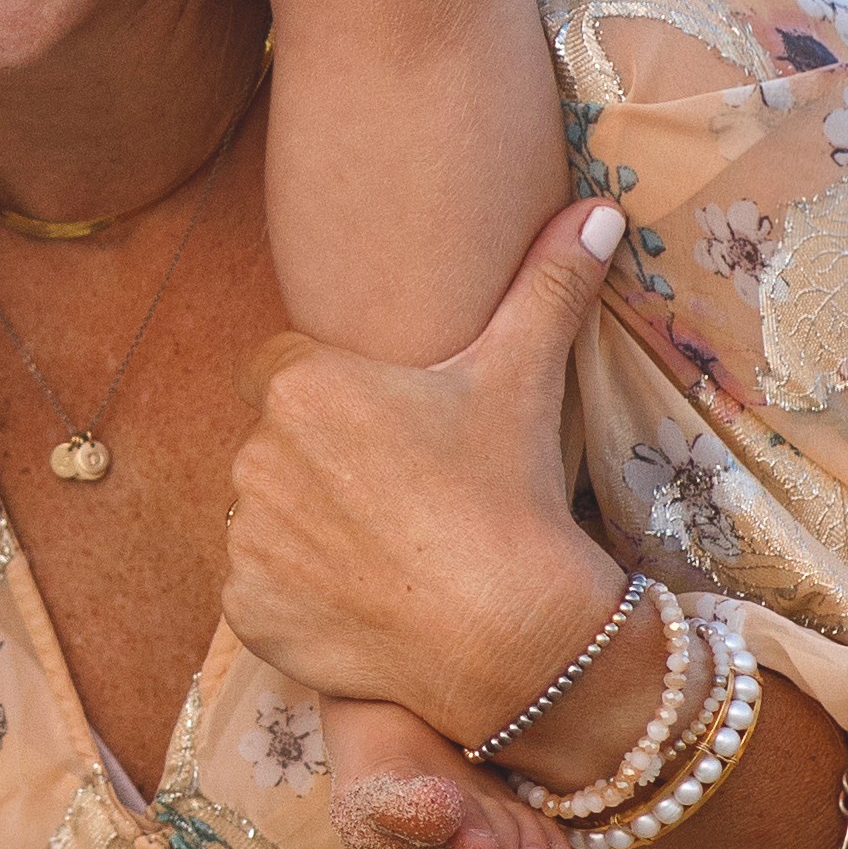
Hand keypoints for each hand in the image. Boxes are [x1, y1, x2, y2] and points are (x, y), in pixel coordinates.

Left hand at [224, 210, 631, 744]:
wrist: (513, 637)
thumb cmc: (512, 494)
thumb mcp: (524, 377)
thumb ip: (549, 285)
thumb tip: (601, 211)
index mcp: (301, 387)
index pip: (279, 371)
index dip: (333, 400)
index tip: (384, 431)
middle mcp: (254, 457)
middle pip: (274, 447)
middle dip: (320, 465)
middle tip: (399, 495)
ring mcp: (246, 541)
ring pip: (266, 518)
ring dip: (307, 528)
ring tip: (387, 548)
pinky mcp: (248, 613)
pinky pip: (261, 591)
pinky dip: (299, 597)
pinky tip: (366, 599)